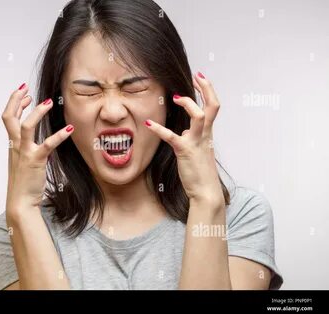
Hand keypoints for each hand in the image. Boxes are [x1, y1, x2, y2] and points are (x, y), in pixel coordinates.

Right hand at [1, 83, 73, 215]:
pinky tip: (69, 129)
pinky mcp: (36, 161)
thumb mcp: (23, 163)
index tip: (24, 95)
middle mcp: (15, 146)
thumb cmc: (24, 184)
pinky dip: (59, 135)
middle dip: (15, 100)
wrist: (20, 203)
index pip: (8, 119)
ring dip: (37, 112)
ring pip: (26, 126)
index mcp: (12, 145)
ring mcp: (24, 153)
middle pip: (9, 118)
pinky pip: (47, 144)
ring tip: (49, 101)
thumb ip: (27, 150)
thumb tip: (38, 143)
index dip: (14, 104)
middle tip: (26, 88)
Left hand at [145, 72, 223, 205]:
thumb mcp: (198, 150)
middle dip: (206, 88)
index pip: (213, 107)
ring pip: (198, 116)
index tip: (200, 78)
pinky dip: (159, 129)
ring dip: (187, 104)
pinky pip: (172, 136)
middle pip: (212, 106)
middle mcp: (205, 135)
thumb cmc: (200, 172)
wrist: (206, 192)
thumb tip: (183, 131)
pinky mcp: (185, 151)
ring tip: (175, 97)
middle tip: (197, 75)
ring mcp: (196, 142)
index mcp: (207, 133)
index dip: (208, 91)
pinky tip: (148, 124)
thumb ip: (192, 138)